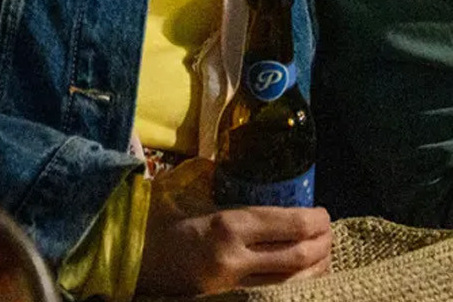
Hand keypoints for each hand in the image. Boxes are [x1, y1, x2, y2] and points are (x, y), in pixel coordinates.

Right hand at [136, 158, 331, 295]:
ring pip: (289, 283)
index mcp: (229, 225)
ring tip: (323, 255)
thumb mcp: (186, 189)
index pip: (289, 226)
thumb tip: (240, 165)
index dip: (316, 221)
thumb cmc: (153, 216)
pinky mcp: (223, 298)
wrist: (122, 256)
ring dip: (314, 270)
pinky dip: (291, 284)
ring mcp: (229, 285)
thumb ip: (217, 180)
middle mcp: (235, 259)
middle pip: (298, 258)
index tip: (324, 213)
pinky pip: (268, 292)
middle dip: (322, 246)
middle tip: (329, 233)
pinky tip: (300, 276)